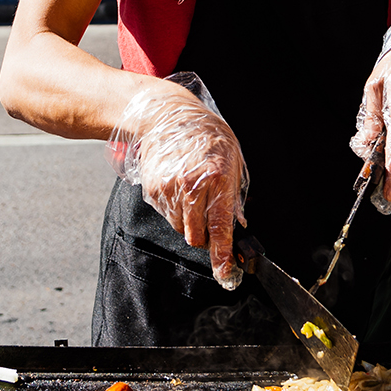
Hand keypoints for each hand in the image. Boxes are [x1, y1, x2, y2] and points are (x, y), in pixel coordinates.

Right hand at [111, 80, 248, 287]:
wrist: (169, 116)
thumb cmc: (206, 137)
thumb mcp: (232, 162)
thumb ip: (233, 196)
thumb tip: (236, 226)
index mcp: (217, 178)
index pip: (220, 226)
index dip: (222, 255)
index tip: (225, 274)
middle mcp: (191, 185)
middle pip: (196, 235)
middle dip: (205, 236)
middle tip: (210, 218)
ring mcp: (169, 188)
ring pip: (181, 228)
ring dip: (189, 221)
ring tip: (193, 195)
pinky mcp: (153, 189)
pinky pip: (167, 215)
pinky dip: (175, 210)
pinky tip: (178, 188)